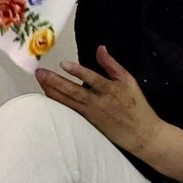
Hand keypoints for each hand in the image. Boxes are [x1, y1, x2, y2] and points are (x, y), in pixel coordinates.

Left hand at [38, 48, 167, 157]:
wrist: (142, 133)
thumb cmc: (136, 105)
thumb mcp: (128, 81)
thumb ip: (112, 65)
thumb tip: (100, 49)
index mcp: (110, 89)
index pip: (92, 79)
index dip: (78, 71)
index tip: (64, 64)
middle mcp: (99, 102)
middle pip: (74, 91)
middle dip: (55, 81)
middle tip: (40, 73)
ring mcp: (92, 113)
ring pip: (68, 102)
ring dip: (53, 91)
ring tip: (40, 82)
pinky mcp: (88, 122)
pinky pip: (70, 111)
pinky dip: (58, 103)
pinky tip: (48, 96)